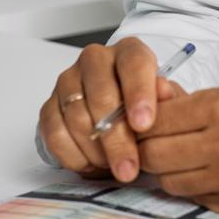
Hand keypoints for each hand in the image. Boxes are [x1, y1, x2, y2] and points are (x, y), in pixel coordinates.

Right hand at [38, 38, 179, 181]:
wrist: (119, 111)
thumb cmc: (144, 104)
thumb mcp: (165, 100)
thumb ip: (167, 98)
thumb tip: (165, 93)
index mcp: (128, 51)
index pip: (133, 64)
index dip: (139, 94)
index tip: (144, 124)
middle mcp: (95, 60)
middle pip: (102, 96)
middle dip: (117, 139)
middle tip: (129, 168)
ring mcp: (69, 80)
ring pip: (77, 117)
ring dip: (96, 151)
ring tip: (114, 167)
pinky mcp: (50, 104)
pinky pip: (54, 133)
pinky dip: (73, 155)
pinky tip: (91, 164)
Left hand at [137, 88, 218, 215]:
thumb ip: (187, 101)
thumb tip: (149, 96)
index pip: (155, 120)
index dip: (141, 124)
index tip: (142, 126)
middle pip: (154, 155)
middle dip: (147, 151)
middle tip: (155, 146)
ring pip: (168, 181)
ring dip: (168, 172)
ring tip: (184, 161)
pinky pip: (193, 198)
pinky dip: (193, 188)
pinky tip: (206, 175)